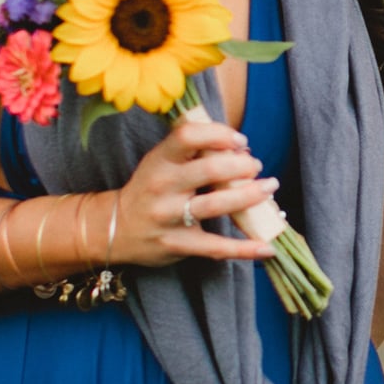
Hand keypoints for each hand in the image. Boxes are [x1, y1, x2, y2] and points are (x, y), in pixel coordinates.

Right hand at [110, 119, 280, 267]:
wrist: (114, 229)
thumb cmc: (149, 188)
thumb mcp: (160, 162)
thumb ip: (192, 151)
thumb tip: (238, 145)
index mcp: (160, 160)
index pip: (189, 136)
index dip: (220, 134)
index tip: (240, 141)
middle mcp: (163, 187)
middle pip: (210, 170)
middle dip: (242, 166)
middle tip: (256, 166)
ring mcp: (169, 217)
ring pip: (217, 205)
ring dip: (251, 196)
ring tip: (269, 188)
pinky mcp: (178, 244)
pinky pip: (216, 247)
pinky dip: (244, 249)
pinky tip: (267, 247)